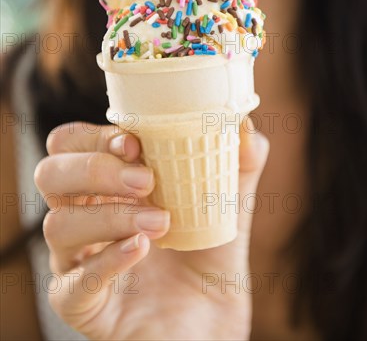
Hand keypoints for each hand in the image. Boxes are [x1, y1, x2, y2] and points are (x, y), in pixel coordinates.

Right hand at [34, 121, 268, 339]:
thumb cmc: (209, 251)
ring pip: (58, 225)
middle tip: (145, 180)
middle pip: (48, 173)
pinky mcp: (81, 304)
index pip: (72, 143)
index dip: (94, 136)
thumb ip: (238, 159)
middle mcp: (83, 214)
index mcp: (107, 181)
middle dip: (93, 168)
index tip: (134, 143)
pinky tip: (141, 250)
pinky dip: (106, 261)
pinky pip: (72, 284)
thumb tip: (245, 122)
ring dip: (110, 216)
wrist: (214, 317)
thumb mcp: (228, 199)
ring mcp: (77, 260)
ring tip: (160, 222)